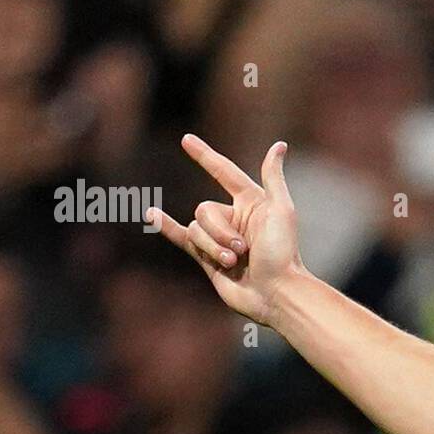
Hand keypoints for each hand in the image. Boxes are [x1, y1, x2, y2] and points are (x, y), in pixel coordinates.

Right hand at [148, 134, 306, 325]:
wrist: (275, 293)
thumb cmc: (283, 253)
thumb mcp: (281, 210)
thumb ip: (273, 178)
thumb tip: (279, 145)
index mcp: (252, 203)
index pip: (224, 172)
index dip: (205, 157)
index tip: (186, 140)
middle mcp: (234, 218)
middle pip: (205, 210)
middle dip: (221, 230)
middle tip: (244, 249)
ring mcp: (219, 238)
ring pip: (196, 229)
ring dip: (214, 246)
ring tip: (235, 262)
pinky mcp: (207, 258)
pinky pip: (182, 237)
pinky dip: (165, 226)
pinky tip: (151, 214)